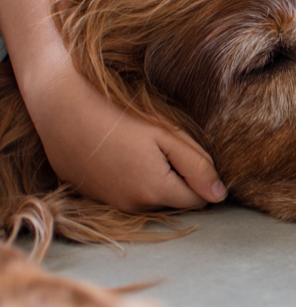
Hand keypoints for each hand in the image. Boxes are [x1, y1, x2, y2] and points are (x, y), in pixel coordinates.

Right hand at [25, 56, 226, 211]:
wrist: (60, 105)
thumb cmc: (119, 114)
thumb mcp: (167, 134)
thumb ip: (198, 166)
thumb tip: (220, 195)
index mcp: (156, 191)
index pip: (198, 201)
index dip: (202, 179)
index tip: (192, 154)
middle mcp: (132, 206)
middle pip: (173, 200)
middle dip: (178, 179)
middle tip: (164, 145)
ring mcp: (108, 202)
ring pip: (148, 197)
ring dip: (153, 179)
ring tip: (139, 146)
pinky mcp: (89, 194)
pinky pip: (123, 193)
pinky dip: (128, 178)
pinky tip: (119, 152)